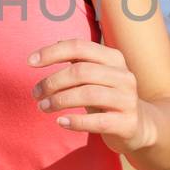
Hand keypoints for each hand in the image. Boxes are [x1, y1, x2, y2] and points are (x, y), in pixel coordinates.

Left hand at [29, 38, 156, 155]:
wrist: (140, 126)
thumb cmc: (109, 97)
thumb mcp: (96, 75)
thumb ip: (79, 61)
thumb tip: (56, 42)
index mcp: (114, 58)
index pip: (79, 47)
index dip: (52, 52)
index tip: (29, 62)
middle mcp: (123, 76)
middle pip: (81, 71)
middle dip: (52, 81)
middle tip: (35, 93)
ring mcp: (128, 100)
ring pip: (88, 94)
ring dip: (59, 101)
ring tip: (42, 107)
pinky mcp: (127, 123)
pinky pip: (98, 121)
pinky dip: (75, 121)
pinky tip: (60, 122)